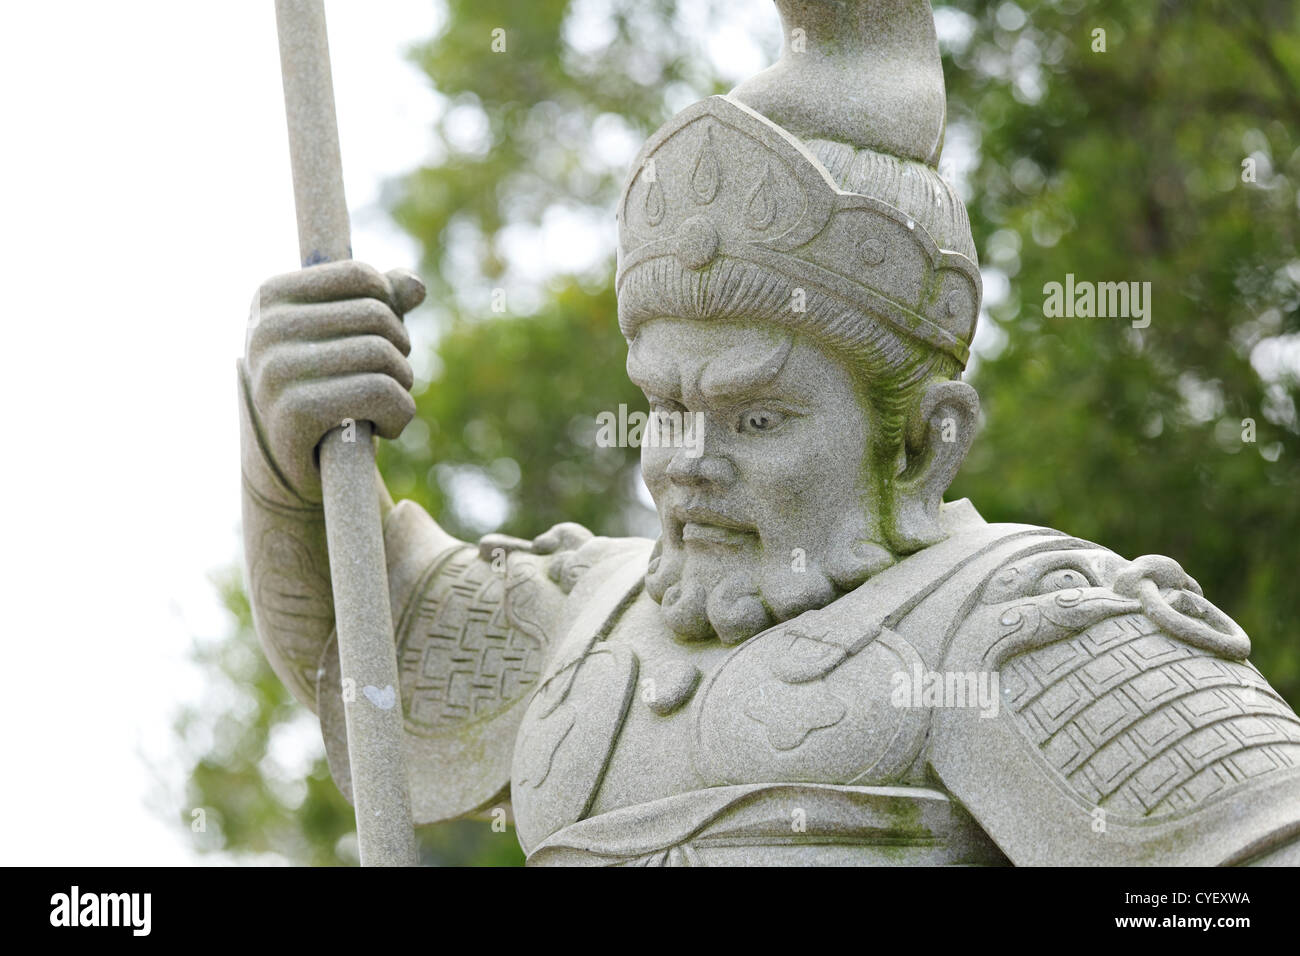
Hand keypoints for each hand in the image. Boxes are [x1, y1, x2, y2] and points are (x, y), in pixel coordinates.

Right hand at [243, 260, 425, 501]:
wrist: (294, 463)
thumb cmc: (324, 386)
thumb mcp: (345, 335)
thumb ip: (380, 300)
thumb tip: (415, 285)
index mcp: (270, 297)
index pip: (360, 276)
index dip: (389, 305)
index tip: (380, 336)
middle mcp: (265, 329)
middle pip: (377, 316)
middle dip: (400, 349)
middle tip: (390, 377)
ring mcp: (275, 370)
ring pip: (383, 354)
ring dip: (403, 384)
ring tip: (387, 402)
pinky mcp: (296, 412)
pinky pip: (381, 393)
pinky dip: (401, 414)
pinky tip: (385, 428)